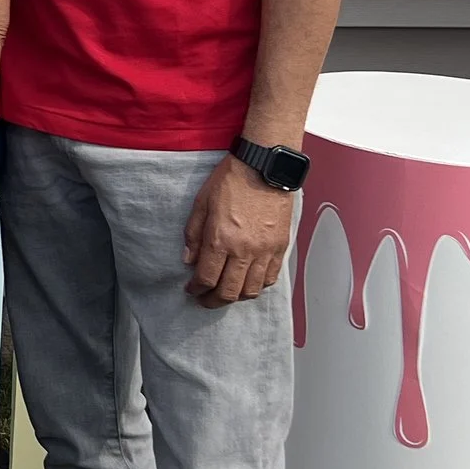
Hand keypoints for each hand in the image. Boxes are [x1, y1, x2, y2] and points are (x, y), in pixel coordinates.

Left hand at [182, 153, 295, 306]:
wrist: (264, 168)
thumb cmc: (232, 180)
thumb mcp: (201, 203)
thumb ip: (193, 234)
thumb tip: (189, 259)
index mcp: (221, 239)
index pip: (206, 278)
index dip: (196, 289)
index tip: (191, 290)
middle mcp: (244, 250)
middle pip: (228, 292)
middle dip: (213, 301)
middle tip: (204, 300)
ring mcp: (265, 251)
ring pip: (252, 290)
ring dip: (236, 297)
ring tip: (225, 293)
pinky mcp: (280, 247)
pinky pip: (271, 278)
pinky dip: (258, 286)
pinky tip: (248, 282)